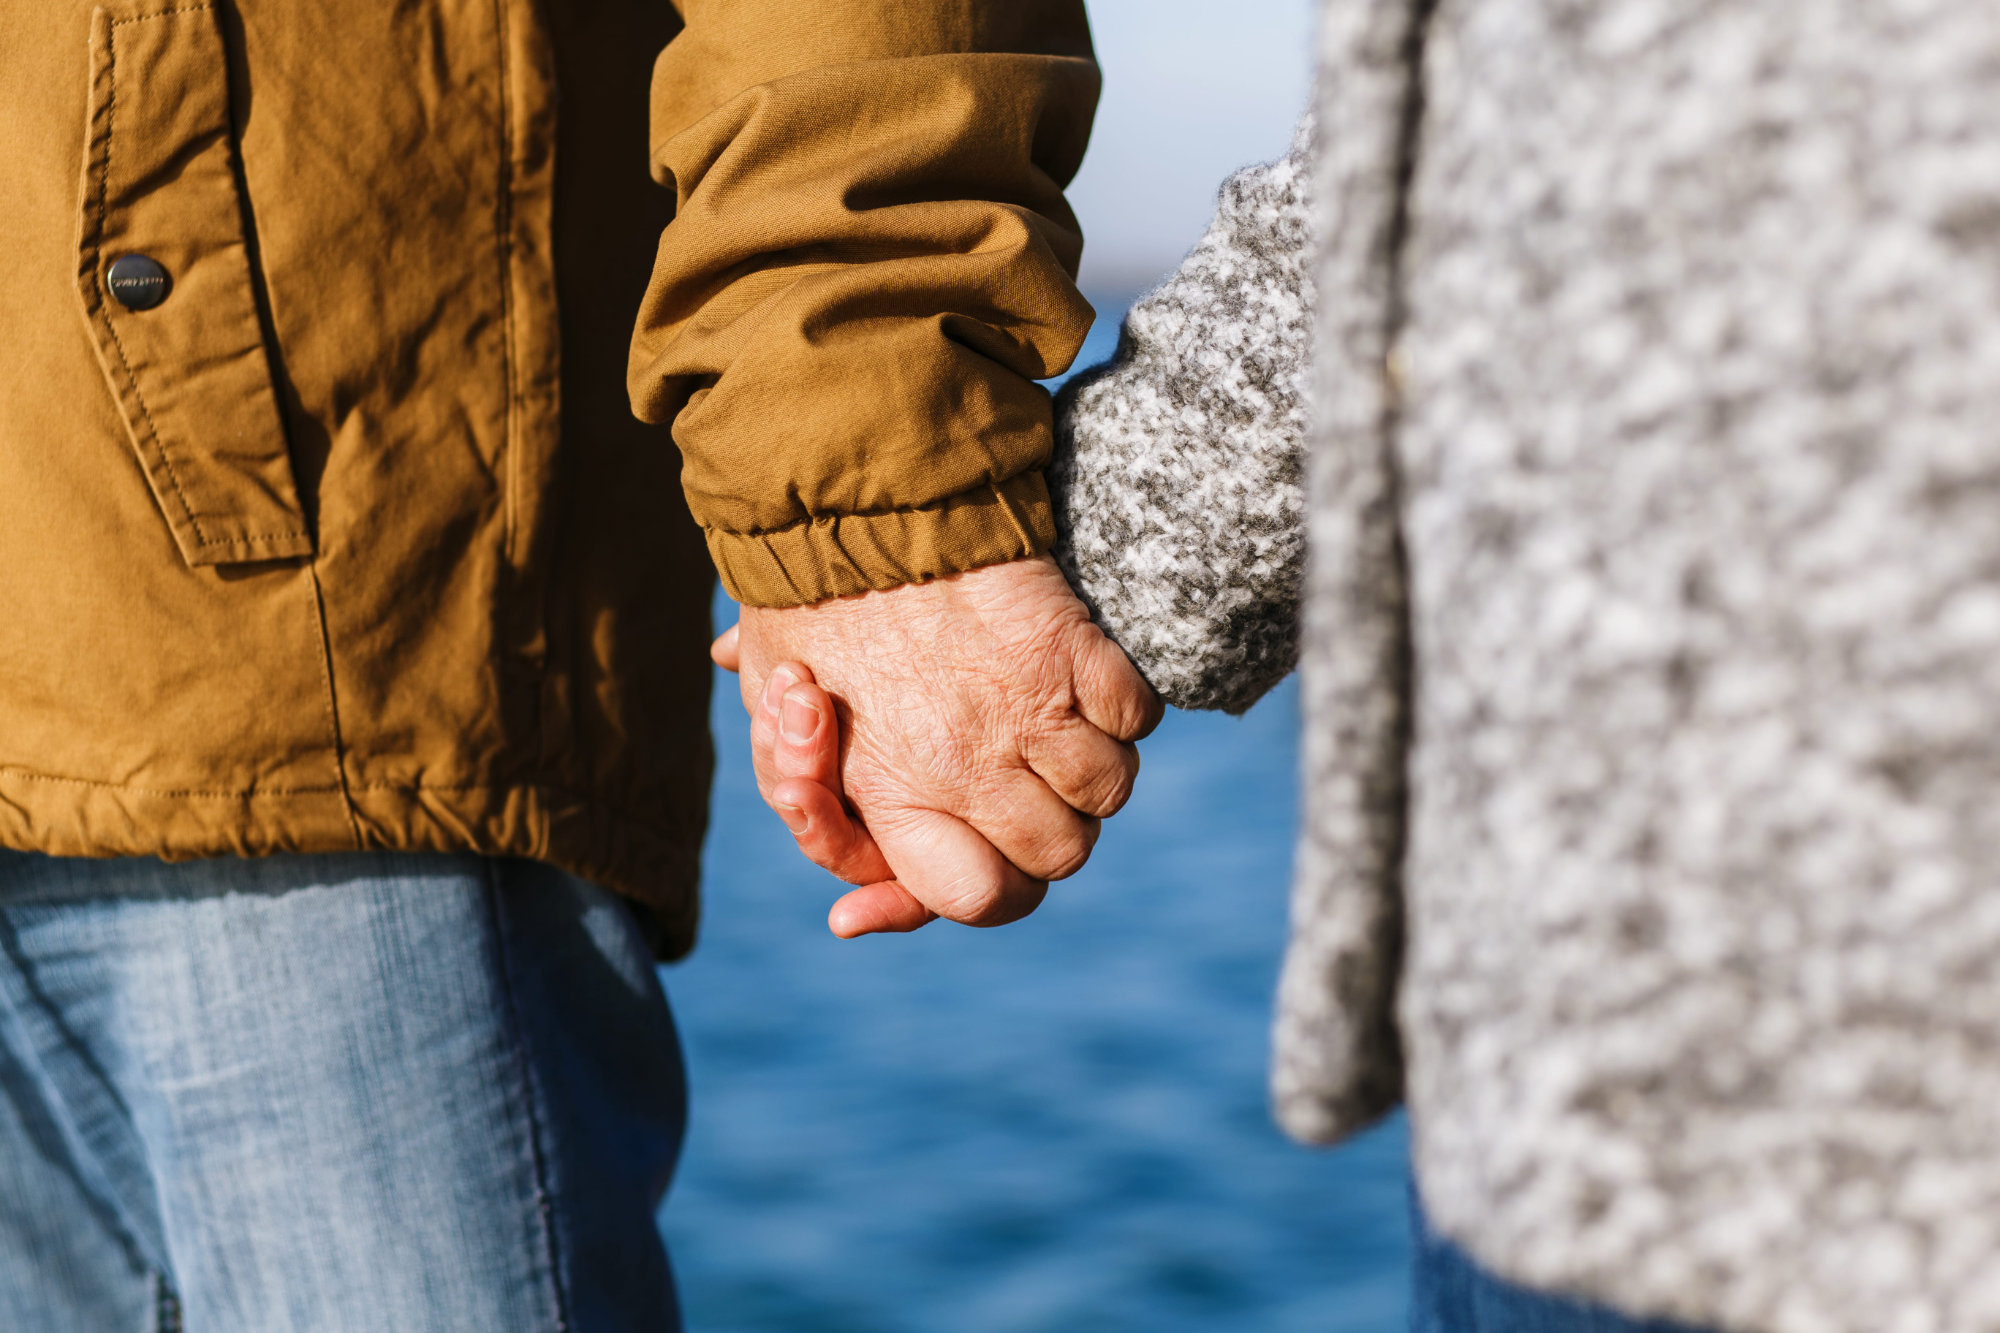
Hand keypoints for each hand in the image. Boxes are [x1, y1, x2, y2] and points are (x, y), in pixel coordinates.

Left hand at [712, 556, 1160, 934]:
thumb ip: (814, 813)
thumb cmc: (806, 602)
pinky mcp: (1072, 645)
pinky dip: (1121, 709)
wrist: (854, 491)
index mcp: (890, 791)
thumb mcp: (777, 716)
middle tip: (1021, 784)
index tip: (975, 859)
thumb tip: (846, 918)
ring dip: (1089, 770)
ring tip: (1055, 731)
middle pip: (1057, 857)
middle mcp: (966, 764)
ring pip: (1106, 795)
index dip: (985, 891)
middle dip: (1045, 830)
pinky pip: (1136, 717)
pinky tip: (1084, 684)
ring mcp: (1026, 707)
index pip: (973, 900)